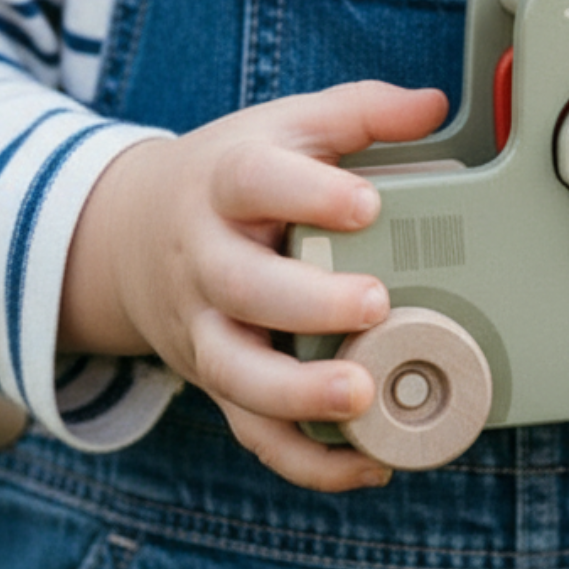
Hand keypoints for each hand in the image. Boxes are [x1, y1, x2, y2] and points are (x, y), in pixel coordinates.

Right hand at [60, 82, 447, 490]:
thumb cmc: (230, 181)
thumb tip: (432, 104)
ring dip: (295, 395)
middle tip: (376, 303)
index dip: (305, 194)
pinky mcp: (219, 382)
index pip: (253, 182)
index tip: (366, 203)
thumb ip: (355, 115)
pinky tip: (369, 463)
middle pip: (241, 287)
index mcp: (224, 187)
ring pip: (236, 372)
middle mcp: (206, 261)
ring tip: (360, 398)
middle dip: (305, 301)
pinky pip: (253, 432)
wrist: (136, 234)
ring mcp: (206, 329)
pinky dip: (307, 460)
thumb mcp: (281, 129)